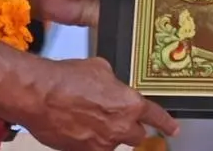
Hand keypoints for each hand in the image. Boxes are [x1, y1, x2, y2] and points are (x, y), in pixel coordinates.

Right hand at [18, 56, 178, 150]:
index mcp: (130, 105)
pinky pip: (92, 148)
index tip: (173, 129)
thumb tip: (112, 85)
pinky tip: (75, 125)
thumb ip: (113, 82)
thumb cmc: (67, 78)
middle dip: (129, 128)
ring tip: (87, 118)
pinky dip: (87, 139)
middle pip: (136, 136)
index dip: (166, 123)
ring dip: (105, 134)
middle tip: (115, 118)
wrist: (39, 94)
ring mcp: (101, 144)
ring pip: (112, 143)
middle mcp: (120, 128)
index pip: (156, 117)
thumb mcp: (99, 68)